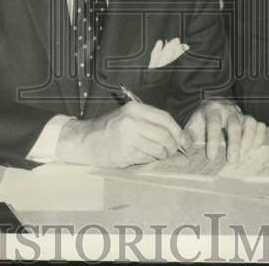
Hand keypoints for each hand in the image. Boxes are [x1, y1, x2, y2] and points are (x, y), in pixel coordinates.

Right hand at [55, 102, 183, 167]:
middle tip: (173, 150)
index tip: (183, 139)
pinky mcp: (125, 154)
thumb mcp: (127, 115)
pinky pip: (147, 159)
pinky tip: (145, 157)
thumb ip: (150, 122)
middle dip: (173, 146)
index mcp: (134, 109)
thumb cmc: (109, 127)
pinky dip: (150, 160)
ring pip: (158, 150)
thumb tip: (177, 135)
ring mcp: (128, 139)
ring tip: (159, 154)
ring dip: (163, 155)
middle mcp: (132, 122)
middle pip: (165, 136)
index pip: (165, 119)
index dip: (177, 130)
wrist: (85, 140)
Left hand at [184, 99, 265, 163]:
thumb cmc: (203, 120)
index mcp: (212, 111)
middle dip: (234, 143)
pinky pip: (260, 126)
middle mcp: (228, 111)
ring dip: (248, 141)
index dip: (213, 140)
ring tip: (244, 156)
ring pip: (250, 123)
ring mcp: (241, 115)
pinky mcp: (250, 120)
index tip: (211, 156)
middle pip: (234, 125)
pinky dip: (259, 138)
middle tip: (232, 161)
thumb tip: (183, 145)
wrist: (216, 107)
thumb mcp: (193, 124)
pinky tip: (253, 149)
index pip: (213, 124)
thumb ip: (188, 135)